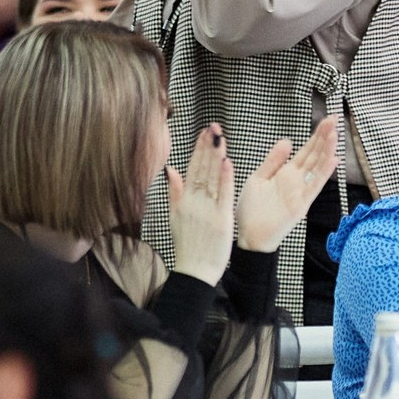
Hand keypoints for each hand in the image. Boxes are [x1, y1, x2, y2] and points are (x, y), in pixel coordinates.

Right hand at [167, 123, 235, 283]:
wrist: (194, 271)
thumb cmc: (187, 246)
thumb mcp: (174, 217)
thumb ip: (174, 192)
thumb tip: (171, 170)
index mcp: (183, 201)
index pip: (191, 170)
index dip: (198, 150)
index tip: (203, 132)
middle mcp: (194, 202)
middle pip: (201, 169)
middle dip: (207, 146)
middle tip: (213, 126)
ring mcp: (207, 210)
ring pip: (211, 178)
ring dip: (216, 156)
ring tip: (220, 137)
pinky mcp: (221, 220)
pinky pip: (223, 195)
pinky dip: (225, 179)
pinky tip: (227, 163)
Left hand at [234, 116, 339, 252]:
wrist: (249, 236)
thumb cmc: (251, 210)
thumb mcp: (259, 178)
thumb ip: (273, 161)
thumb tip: (288, 141)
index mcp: (286, 173)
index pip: (306, 150)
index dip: (316, 135)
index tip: (327, 119)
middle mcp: (297, 181)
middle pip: (315, 155)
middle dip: (325, 137)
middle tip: (336, 118)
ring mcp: (300, 192)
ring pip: (317, 167)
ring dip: (327, 150)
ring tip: (335, 133)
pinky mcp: (301, 204)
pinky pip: (314, 186)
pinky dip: (323, 173)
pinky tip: (333, 159)